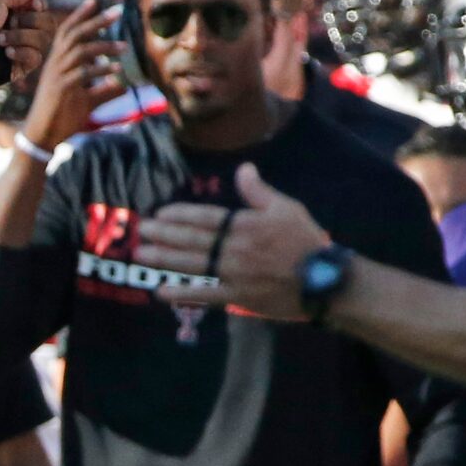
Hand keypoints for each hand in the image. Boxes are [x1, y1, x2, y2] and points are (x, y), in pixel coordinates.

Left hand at [0, 0, 54, 82]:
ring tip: (0, 39)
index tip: (34, 3)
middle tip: (10, 22)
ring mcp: (24, 50)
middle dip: (30, 22)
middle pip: (48, 25)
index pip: (44, 11)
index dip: (41, 7)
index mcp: (20, 15)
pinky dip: (23, 52)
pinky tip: (7, 52)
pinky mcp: (20, 67)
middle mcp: (25, 32)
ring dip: (21, 37)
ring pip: (43, 42)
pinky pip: (35, 59)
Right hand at [16, 0, 126, 150]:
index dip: (79, 15)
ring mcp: (57, 76)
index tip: (95, 0)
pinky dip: (101, 70)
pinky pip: (83, 73)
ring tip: (125, 47)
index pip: (66, 31)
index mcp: (57, 62)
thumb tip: (123, 87)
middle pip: (75, 35)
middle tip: (117, 12)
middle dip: (96, 22)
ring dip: (104, 47)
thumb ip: (104, 92)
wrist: (43, 136)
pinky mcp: (62, 89)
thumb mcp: (87, 102)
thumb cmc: (62, 117)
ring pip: (81, 51)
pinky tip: (117, 72)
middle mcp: (55, 64)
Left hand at [143, 163, 326, 317]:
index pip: (206, 218)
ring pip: (193, 264)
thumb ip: (259, 191)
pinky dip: (183, 294)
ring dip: (165, 259)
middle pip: (193, 239)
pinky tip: (160, 292)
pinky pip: (205, 296)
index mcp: (245, 225)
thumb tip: (243, 168)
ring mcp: (234, 274)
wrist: (324, 280)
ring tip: (141, 253)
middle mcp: (235, 248)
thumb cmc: (306, 241)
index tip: (160, 212)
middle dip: (164, 234)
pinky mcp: (237, 297)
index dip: (181, 215)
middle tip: (140, 229)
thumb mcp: (287, 208)